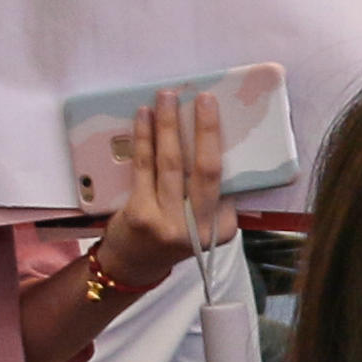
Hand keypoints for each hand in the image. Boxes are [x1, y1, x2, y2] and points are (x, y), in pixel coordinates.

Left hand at [97, 87, 232, 288]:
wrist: (134, 265)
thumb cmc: (171, 236)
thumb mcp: (201, 225)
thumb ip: (210, 196)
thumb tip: (209, 140)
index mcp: (222, 229)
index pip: (228, 182)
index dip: (220, 144)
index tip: (216, 110)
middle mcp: (199, 228)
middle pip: (206, 169)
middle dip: (206, 129)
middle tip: (203, 97)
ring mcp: (169, 222)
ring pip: (172, 163)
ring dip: (169, 125)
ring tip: (167, 96)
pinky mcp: (141, 214)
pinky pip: (145, 166)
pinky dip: (145, 138)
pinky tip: (144, 116)